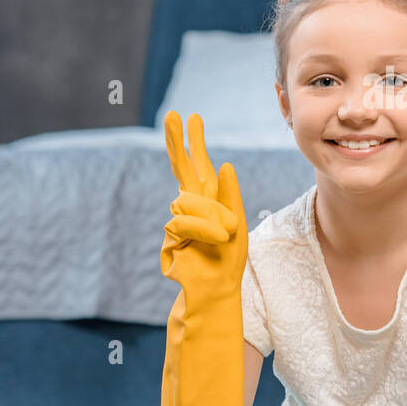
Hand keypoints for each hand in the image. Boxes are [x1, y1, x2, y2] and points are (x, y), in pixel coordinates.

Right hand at [161, 111, 247, 299]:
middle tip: (172, 115)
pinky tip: (216, 237)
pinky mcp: (169, 239)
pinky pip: (183, 222)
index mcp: (209, 200)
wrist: (218, 290)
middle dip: (177, 141)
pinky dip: (204, 228)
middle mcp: (191, 207)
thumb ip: (230, 196)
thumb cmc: (229, 259)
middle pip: (180, 169)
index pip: (198, 166)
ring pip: (188, 201)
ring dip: (212, 216)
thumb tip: (224, 164)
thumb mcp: (238, 224)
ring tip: (226, 233)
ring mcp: (177, 221)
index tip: (191, 118)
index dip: (193, 143)